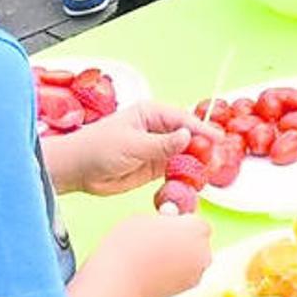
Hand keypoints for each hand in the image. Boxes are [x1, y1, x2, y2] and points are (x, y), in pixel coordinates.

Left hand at [55, 102, 222, 195]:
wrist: (77, 170)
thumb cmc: (98, 148)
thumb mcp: (132, 144)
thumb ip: (161, 144)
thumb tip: (187, 135)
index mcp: (151, 114)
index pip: (183, 119)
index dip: (202, 129)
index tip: (219, 139)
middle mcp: (157, 129)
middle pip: (188, 136)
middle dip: (203, 147)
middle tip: (218, 160)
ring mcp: (157, 149)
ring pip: (185, 154)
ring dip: (196, 163)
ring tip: (209, 173)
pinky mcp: (154, 167)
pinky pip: (176, 170)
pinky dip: (185, 176)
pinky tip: (193, 182)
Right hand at [71, 214, 211, 296]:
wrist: (120, 278)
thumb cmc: (129, 245)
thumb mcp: (145, 218)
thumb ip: (163, 217)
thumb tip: (169, 218)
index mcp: (196, 228)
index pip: (197, 220)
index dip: (181, 220)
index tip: (166, 221)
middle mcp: (203, 251)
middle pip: (198, 240)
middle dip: (183, 238)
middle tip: (159, 237)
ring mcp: (197, 272)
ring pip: (190, 258)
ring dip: (178, 255)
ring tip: (152, 256)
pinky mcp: (187, 289)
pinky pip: (183, 273)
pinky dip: (173, 271)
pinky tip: (153, 270)